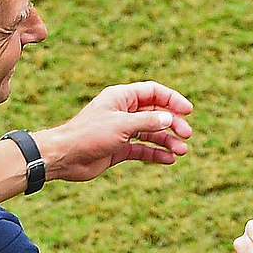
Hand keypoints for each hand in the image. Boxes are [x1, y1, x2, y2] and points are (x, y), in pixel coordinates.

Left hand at [32, 81, 192, 181]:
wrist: (65, 157)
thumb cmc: (88, 135)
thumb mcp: (122, 125)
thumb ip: (147, 121)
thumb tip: (170, 118)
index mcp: (121, 98)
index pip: (153, 92)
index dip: (172, 99)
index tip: (188, 111)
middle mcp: (123, 112)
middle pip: (156, 113)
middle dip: (173, 123)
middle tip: (187, 134)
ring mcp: (122, 131)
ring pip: (151, 133)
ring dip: (167, 141)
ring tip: (182, 151)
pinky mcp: (119, 148)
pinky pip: (142, 149)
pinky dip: (156, 153)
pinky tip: (169, 160)